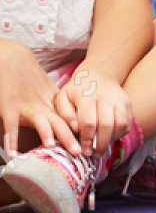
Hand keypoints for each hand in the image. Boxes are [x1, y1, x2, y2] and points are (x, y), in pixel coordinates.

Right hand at [0, 40, 79, 158]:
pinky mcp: (10, 108)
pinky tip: (14, 154)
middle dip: (69, 137)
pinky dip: (12, 140)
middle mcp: (42, 106)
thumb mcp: (46, 91)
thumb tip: (69, 121)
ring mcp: (26, 107)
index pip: (68, 119)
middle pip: (59, 122)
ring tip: (53, 147)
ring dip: (47, 134)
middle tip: (79, 151)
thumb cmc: (28, 77)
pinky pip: (11, 126)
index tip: (88, 144)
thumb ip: (55, 105)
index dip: (78, 131)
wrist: (12, 59)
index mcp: (51, 103)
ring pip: (41, 121)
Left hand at [53, 67, 132, 157]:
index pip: (89, 123)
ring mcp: (119, 99)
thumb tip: (75, 128)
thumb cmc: (76, 90)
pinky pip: (128, 122)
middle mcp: (106, 97)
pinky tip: (110, 138)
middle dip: (100, 144)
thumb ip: (64, 113)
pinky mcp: (128, 102)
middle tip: (94, 155)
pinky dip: (120, 134)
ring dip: (111, 140)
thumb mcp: (62, 98)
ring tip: (102, 148)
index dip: (86, 140)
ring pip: (120, 125)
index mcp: (87, 97)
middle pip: (106, 126)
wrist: (97, 74)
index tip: (82, 151)